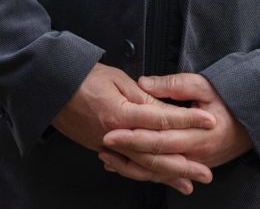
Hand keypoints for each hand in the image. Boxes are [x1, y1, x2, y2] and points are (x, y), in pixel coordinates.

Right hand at [51, 63, 215, 193]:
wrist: (50, 88)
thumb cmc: (82, 76)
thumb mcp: (116, 78)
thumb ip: (143, 97)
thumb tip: (166, 111)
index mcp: (121, 112)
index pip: (163, 119)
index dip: (188, 121)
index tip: (210, 122)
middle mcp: (115, 135)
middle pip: (156, 154)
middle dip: (184, 164)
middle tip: (206, 173)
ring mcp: (106, 145)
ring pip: (142, 166)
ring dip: (167, 176)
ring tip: (187, 183)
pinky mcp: (100, 148)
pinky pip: (126, 166)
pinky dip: (144, 175)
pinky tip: (156, 178)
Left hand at [99, 72, 251, 187]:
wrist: (251, 122)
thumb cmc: (228, 100)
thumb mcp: (204, 85)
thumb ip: (174, 84)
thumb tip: (145, 84)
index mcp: (198, 134)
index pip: (159, 138)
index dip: (133, 136)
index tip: (111, 131)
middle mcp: (195, 154)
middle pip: (154, 158)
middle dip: (126, 153)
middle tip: (102, 145)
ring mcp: (193, 163)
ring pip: (157, 172)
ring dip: (130, 167)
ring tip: (107, 159)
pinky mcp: (191, 165)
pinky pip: (163, 173)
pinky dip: (142, 171)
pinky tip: (123, 166)